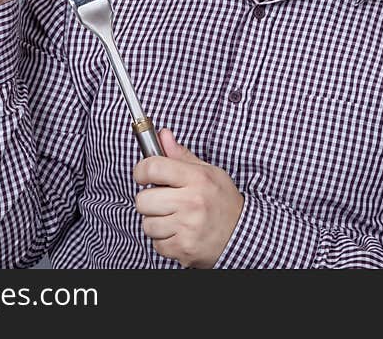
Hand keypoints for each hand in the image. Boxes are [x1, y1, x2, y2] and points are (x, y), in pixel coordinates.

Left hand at [133, 128, 243, 268]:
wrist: (241, 234)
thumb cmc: (222, 200)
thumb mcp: (207, 171)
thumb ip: (181, 155)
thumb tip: (163, 135)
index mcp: (197, 178)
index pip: (154, 167)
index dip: (141, 170)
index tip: (142, 174)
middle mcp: (192, 201)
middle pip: (143, 200)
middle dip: (149, 200)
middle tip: (162, 200)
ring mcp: (188, 226)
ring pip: (147, 224)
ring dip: (156, 223)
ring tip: (173, 218)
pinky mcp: (184, 248)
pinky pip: (157, 244)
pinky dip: (164, 241)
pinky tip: (178, 233)